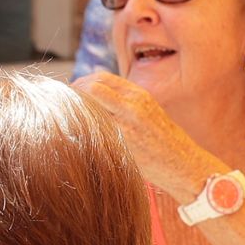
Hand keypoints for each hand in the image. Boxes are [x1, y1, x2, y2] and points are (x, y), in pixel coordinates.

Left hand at [73, 71, 204, 200]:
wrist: (184, 165)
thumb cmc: (164, 141)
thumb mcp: (148, 112)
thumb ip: (124, 102)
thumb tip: (93, 94)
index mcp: (139, 95)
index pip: (101, 78)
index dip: (81, 83)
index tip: (71, 92)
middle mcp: (133, 106)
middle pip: (91, 88)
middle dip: (73, 94)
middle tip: (60, 104)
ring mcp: (127, 125)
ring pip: (90, 106)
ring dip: (74, 110)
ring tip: (65, 118)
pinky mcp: (123, 145)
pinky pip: (94, 130)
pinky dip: (81, 128)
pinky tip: (75, 135)